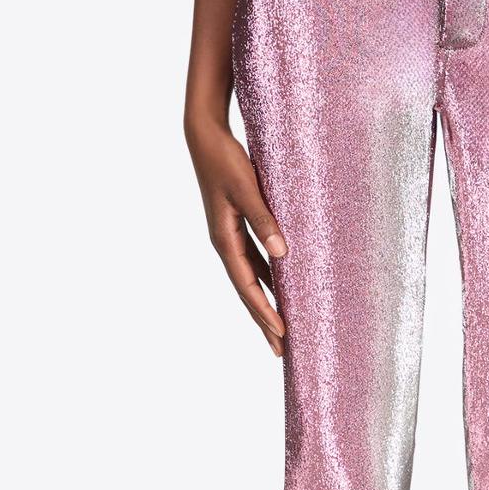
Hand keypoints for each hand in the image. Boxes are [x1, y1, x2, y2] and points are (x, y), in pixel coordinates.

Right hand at [187, 115, 287, 358]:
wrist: (206, 139)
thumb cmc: (226, 162)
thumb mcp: (247, 189)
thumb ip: (264, 220)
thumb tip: (282, 253)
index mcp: (225, 240)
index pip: (248, 285)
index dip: (265, 311)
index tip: (282, 334)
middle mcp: (225, 244)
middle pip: (247, 291)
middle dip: (264, 320)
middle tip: (281, 350)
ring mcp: (229, 237)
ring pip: (250, 279)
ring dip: (265, 303)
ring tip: (280, 328)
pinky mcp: (235, 226)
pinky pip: (253, 262)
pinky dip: (267, 279)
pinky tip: (280, 287)